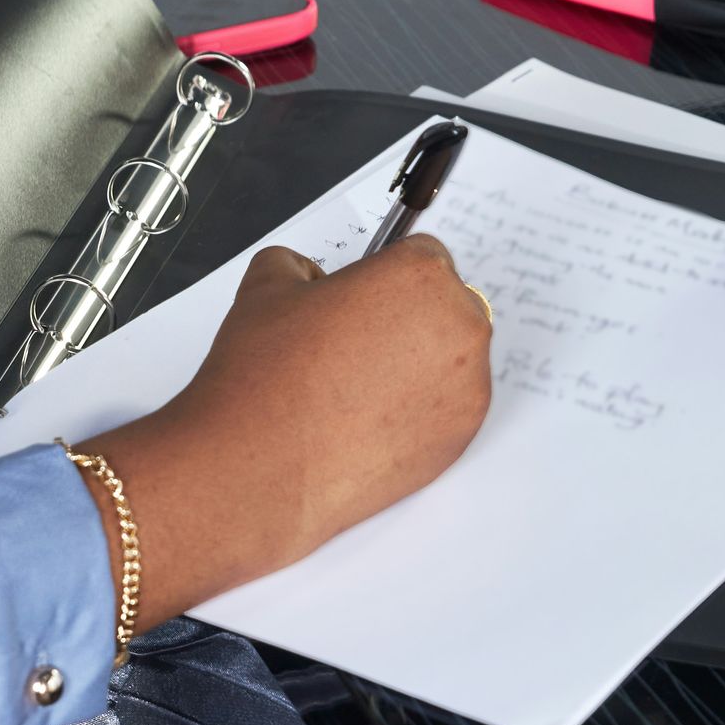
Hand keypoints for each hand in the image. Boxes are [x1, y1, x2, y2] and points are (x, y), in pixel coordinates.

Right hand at [84, 237, 493, 625]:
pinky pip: (448, 409)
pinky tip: (369, 420)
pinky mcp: (460, 438)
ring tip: (357, 387)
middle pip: (447, 306)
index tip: (367, 299)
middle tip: (358, 345)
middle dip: (409, 318)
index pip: (424, 257)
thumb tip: (313, 278)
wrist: (257, 467)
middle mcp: (458, 326)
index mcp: (420, 276)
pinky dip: (420, 410)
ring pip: (453, 360)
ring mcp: (467, 387)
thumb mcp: (267, 285)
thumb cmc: (265, 377)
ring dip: (419, 364)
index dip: (387, 277)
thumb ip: (301, 264)